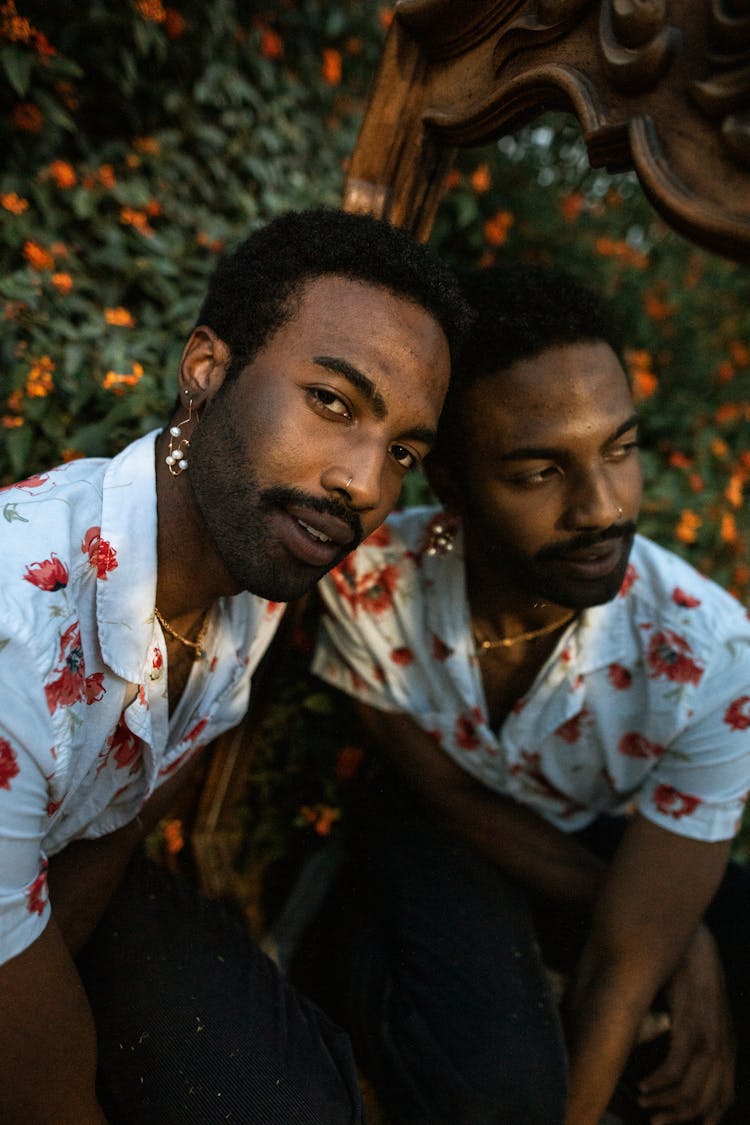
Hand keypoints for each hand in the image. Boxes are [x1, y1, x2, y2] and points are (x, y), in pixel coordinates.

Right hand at [638, 925, 734, 1123]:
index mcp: (727, 1047)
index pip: (722, 1097)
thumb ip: (694, 1034)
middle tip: (655, 1121)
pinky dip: (657, 1084)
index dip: (704, 1117)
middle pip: (704, 1103)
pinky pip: (674, 1071)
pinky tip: (643, 1085)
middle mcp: (722, 1050)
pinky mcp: (690, 1030)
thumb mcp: (701, 1011)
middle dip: (677, 1118)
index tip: (678, 1121)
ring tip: (645, 1104)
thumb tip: (676, 1054)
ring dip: (664, 1105)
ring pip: (689, 1093)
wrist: (695, 945)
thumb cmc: (692, 975)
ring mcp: (708, 1041)